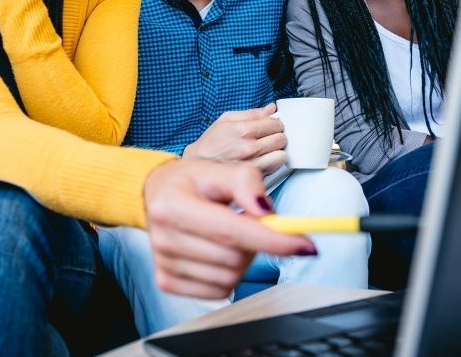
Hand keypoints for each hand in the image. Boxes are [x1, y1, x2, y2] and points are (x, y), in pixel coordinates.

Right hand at [143, 159, 315, 297]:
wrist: (155, 195)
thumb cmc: (189, 182)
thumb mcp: (217, 170)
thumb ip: (246, 182)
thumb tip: (267, 212)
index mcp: (173, 206)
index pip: (232, 231)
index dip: (273, 239)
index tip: (304, 244)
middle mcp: (164, 238)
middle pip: (235, 257)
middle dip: (256, 243)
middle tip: (249, 223)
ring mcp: (164, 264)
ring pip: (229, 277)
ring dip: (242, 259)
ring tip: (229, 234)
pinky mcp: (167, 281)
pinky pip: (217, 290)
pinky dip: (228, 274)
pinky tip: (218, 252)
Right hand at [184, 104, 286, 172]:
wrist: (198, 165)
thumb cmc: (211, 143)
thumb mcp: (225, 120)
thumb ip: (251, 113)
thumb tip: (271, 108)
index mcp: (242, 130)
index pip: (274, 123)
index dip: (275, 123)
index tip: (272, 126)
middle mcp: (249, 147)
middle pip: (281, 139)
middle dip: (278, 136)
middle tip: (269, 137)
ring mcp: (252, 164)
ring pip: (282, 155)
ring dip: (278, 151)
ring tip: (268, 150)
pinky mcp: (253, 177)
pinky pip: (276, 169)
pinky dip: (273, 164)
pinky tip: (263, 160)